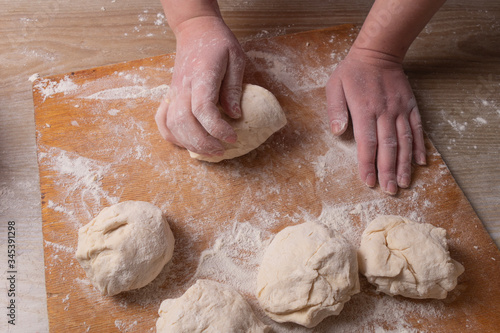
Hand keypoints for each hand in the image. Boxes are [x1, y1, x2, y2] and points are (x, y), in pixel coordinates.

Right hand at [155, 16, 245, 155]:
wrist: (195, 29)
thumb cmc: (218, 42)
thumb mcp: (236, 58)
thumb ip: (234, 87)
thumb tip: (235, 115)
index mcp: (201, 76)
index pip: (203, 109)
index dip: (217, 128)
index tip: (233, 137)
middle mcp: (184, 86)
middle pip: (185, 122)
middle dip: (203, 142)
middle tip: (222, 150)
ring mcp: (174, 92)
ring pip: (172, 124)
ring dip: (190, 143)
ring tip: (209, 151)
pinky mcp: (170, 96)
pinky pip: (163, 121)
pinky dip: (172, 136)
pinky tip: (187, 142)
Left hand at [325, 47, 425, 194]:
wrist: (378, 52)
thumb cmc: (352, 71)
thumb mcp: (334, 86)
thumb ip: (335, 110)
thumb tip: (336, 132)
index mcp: (364, 110)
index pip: (367, 143)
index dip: (368, 164)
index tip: (368, 182)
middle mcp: (384, 112)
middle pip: (388, 147)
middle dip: (388, 171)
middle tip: (389, 191)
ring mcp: (400, 109)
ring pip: (405, 141)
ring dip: (404, 164)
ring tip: (403, 183)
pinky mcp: (410, 106)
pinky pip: (417, 129)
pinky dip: (420, 146)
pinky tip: (421, 162)